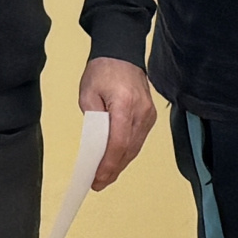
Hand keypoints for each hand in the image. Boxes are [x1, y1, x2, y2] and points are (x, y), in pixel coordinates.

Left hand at [79, 57, 157, 189]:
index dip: (108, 164)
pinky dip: (127, 152)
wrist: (122, 54)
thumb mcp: (88, 94)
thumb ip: (93, 121)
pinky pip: (138, 139)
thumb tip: (96, 145)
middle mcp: (141, 111)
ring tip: (105, 177)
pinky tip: (116, 161)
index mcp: (125, 104)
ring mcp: (148, 114)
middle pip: (129, 149)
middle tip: (98, 184)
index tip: (97, 178)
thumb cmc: (103, 71)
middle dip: (113, 169)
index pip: (119, 142)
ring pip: (135, 147)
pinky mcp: (150, 116)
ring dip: (120, 163)